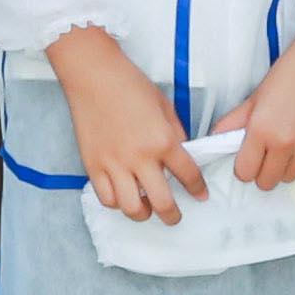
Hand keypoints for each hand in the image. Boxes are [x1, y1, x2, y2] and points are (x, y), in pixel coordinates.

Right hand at [54, 33, 207, 223]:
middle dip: (172, 216)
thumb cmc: (131, 85)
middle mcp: (140, 157)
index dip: (197, 189)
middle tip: (175, 217)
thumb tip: (182, 154)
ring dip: (143, 214)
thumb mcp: (165, 106)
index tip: (200, 196)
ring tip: (147, 209)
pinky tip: (123, 196)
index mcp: (163, 140)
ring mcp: (114, 164)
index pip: (188, 175)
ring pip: (131, 208)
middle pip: (162, 202)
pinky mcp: (93, 166)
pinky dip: (117, 202)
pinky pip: (106, 198)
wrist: (94, 76)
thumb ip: (175, 134)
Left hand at [234, 21, 294, 194]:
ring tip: (286, 145)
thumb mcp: (255, 97)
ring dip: (283, 167)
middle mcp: (285, 144)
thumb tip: (216, 138)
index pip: (245, 172)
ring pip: (288, 178)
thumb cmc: (290, 72)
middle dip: (262, 171)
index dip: (244, 166)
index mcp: (262, 131)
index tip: (248, 157)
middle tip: (265, 153)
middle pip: (266, 182)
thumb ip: (233, 122)